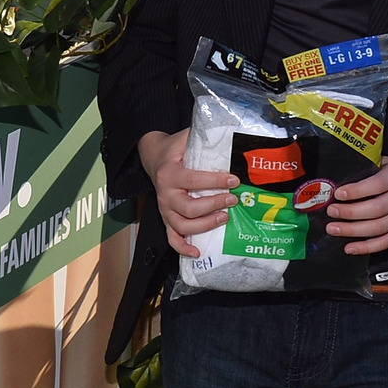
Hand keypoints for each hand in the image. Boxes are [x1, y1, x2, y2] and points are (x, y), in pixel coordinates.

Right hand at [138, 129, 237, 257]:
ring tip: (224, 217)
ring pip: (183, 225)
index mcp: (169, 173)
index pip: (192, 180)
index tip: (234, 179)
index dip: (214, 181)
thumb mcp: (186, 137)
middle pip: (189, 207)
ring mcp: (165, 209)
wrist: (154, 157)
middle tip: (233, 199)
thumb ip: (204, 137)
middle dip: (214, 204)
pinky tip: (198, 252)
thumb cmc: (175, 149)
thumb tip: (231, 135)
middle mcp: (164, 194)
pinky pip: (172, 237)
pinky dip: (183, 247)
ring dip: (206, 225)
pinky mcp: (166, 218)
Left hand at [325, 157, 387, 253]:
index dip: (356, 191)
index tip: (338, 193)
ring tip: (333, 229)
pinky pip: (387, 242)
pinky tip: (349, 247)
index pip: (377, 185)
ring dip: (352, 231)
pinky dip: (367, 247)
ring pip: (378, 228)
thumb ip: (369, 167)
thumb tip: (337, 176)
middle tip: (331, 211)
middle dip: (349, 213)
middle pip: (376, 209)